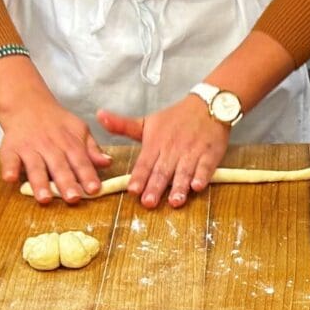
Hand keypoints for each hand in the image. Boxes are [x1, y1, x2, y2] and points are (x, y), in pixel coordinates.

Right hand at [0, 55, 111, 203]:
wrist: (27, 104)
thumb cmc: (57, 123)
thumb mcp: (79, 130)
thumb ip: (92, 149)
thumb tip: (107, 162)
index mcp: (69, 143)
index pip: (81, 161)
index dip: (88, 175)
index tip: (94, 189)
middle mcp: (50, 146)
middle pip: (59, 167)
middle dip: (66, 183)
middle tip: (73, 198)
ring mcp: (29, 148)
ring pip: (35, 167)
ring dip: (39, 183)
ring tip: (44, 199)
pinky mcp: (10, 149)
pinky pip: (9, 159)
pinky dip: (9, 168)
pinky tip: (10, 179)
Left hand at [97, 95, 227, 209]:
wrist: (208, 106)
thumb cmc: (175, 118)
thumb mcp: (147, 121)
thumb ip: (123, 125)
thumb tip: (99, 115)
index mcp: (156, 142)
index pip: (145, 162)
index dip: (139, 176)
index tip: (133, 190)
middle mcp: (173, 148)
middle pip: (163, 170)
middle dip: (156, 186)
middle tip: (149, 203)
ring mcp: (192, 151)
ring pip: (184, 171)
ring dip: (179, 187)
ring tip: (174, 202)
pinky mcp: (210, 154)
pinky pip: (206, 166)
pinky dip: (202, 176)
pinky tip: (197, 187)